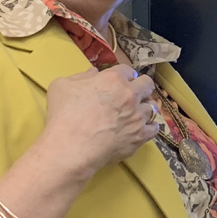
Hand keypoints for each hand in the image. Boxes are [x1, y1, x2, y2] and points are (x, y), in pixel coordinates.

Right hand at [40, 65, 157, 178]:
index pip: (127, 70)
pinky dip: (150, 127)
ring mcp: (138, 116)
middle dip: (142, 87)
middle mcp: (130, 95)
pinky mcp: (140, 136)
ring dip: (145, 108)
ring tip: (136, 114)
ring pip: (152, 107)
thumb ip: (80, 76)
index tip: (121, 81)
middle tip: (135, 94)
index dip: (124, 75)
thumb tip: (94, 72)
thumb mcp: (62, 86)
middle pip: (146, 84)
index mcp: (113, 79)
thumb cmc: (64, 115)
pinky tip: (143, 129)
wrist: (72, 147)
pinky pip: (154, 128)